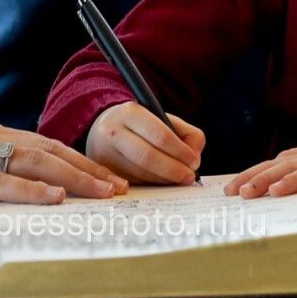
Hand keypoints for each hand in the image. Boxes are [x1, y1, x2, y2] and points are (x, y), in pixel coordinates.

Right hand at [0, 122, 128, 238]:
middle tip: (119, 186)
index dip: (81, 160)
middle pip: (47, 150)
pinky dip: (30, 189)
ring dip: (72, 177)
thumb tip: (33, 194)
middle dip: (88, 168)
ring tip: (101, 191)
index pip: (45, 146)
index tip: (110, 178)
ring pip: (32, 162)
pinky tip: (54, 197)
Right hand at [85, 102, 204, 183]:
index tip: (194, 161)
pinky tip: (161, 180)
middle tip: (189, 176)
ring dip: (165, 180)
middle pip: (148, 157)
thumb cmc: (140, 125)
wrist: (102, 127)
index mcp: (131, 113)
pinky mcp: (105, 172)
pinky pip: (134, 183)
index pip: (160, 135)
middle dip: (174, 170)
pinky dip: (152, 184)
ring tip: (178, 178)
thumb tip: (195, 158)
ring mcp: (105, 154)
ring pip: (141, 174)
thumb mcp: (161, 118)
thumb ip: (186, 133)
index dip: (180, 151)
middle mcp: (114, 132)